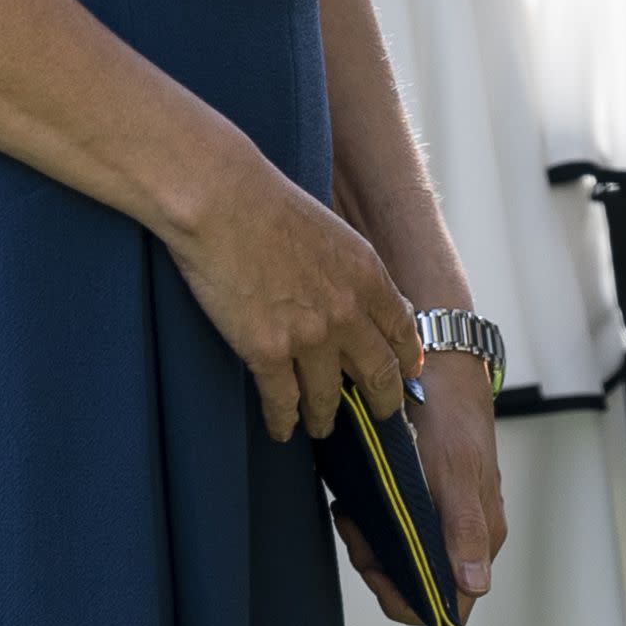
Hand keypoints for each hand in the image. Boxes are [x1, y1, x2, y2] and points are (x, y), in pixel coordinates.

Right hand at [165, 137, 423, 442]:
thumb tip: (366, 298)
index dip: (405, 362)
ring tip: (319, 424)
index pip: (402, 334)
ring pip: (329, 399)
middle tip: (378, 414)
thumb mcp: (330, 229)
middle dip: (382, 402)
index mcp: (366, 274)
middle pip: (378, 376)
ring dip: (325, 418)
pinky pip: (283, 402)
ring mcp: (309, 336)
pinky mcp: (267, 351)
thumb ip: (352, 269)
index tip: (403, 376)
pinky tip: (281, 427)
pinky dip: (282, 421)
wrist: (219, 198)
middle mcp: (347, 311)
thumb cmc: (265, 201)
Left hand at [334, 352, 505, 625]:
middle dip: (378, 564)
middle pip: (416, 582)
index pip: (445, 605)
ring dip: (370, 542)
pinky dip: (371, 520)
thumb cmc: (452, 414)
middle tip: (352, 524)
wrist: (443, 362)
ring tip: (350, 508)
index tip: (372, 561)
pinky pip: (395, 527)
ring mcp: (444, 515)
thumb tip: (475, 585)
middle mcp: (464, 536)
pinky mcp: (423, 496)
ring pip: (402, 556)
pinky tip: (355, 497)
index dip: (405, 597)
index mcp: (480, 538)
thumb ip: (464, 527)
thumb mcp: (456, 467)